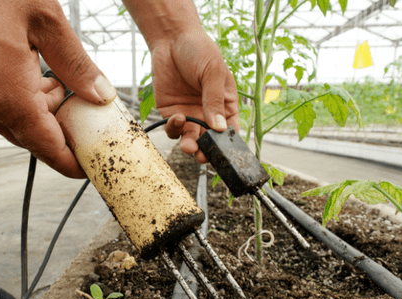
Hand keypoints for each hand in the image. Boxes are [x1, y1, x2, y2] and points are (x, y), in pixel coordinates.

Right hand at [0, 0, 117, 177]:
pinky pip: (1, 111)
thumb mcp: (42, 19)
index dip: (76, 163)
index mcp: (9, 98)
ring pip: (19, 125)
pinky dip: (23, 101)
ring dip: (44, 111)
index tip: (96, 164)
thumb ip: (75, 63)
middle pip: (37, 139)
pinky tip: (30, 71)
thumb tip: (100, 94)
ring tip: (56, 78)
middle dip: (64, 129)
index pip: (51, 150)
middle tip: (86, 108)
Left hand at [151, 29, 238, 162]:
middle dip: (207, 151)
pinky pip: (173, 129)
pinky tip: (177, 117)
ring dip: (191, 146)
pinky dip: (175, 129)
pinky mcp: (171, 113)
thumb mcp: (213, 72)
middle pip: (210, 141)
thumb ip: (215, 100)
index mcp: (226, 105)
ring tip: (190, 146)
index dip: (229, 144)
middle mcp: (208, 114)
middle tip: (204, 157)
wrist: (171, 39)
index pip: (230, 131)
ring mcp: (189, 114)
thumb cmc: (199, 51)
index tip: (226, 154)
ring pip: (191, 139)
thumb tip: (219, 128)